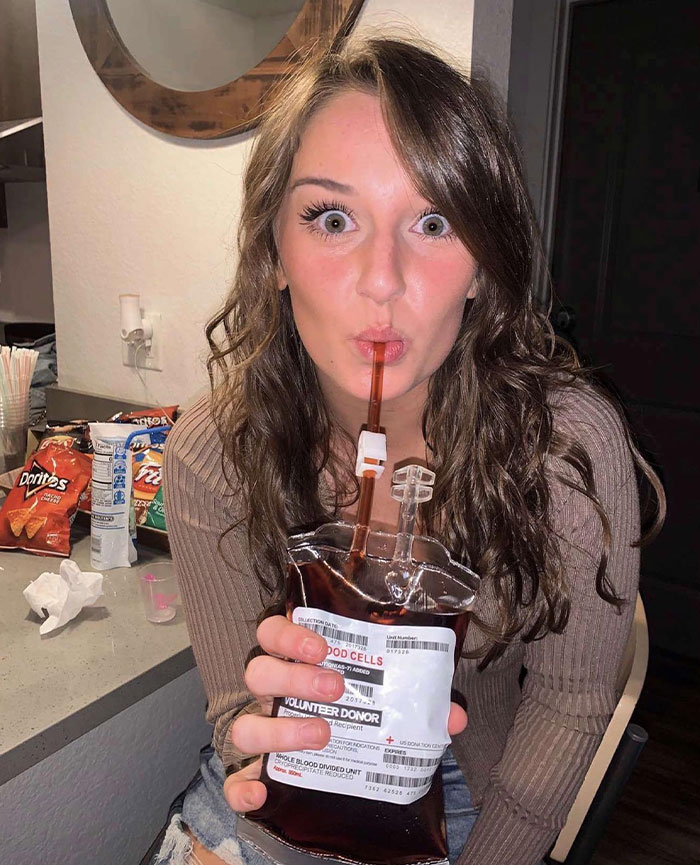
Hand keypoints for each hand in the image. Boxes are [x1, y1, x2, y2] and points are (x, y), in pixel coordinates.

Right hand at [223, 615, 467, 812]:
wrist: (334, 773)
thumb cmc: (355, 719)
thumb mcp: (386, 706)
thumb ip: (417, 704)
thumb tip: (453, 714)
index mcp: (296, 665)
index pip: (274, 633)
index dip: (290, 634)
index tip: (322, 647)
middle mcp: (271, 696)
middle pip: (259, 671)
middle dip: (294, 676)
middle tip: (335, 687)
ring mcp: (258, 735)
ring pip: (244, 725)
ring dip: (280, 729)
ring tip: (322, 734)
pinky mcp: (251, 775)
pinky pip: (232, 781)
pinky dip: (241, 787)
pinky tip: (263, 790)